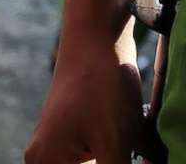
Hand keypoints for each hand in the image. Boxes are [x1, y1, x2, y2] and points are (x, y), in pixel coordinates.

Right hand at [25, 28, 145, 163]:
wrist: (99, 33)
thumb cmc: (101, 84)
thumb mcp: (114, 144)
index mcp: (46, 163)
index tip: (119, 162)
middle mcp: (46, 157)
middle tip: (130, 152)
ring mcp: (63, 144)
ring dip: (121, 162)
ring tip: (134, 145)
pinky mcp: (81, 133)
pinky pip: (101, 160)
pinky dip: (121, 158)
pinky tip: (139, 146)